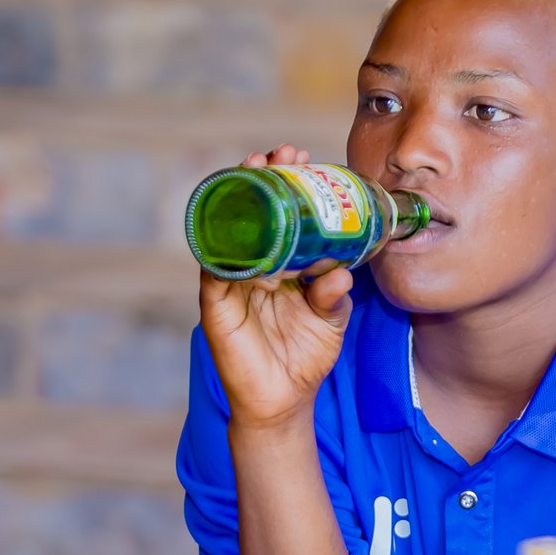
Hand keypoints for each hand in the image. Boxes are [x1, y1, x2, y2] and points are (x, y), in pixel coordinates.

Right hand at [198, 145, 353, 429]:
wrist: (285, 400)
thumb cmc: (305, 354)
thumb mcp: (330, 318)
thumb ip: (335, 295)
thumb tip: (340, 273)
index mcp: (279, 262)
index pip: (278, 213)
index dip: (286, 182)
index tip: (303, 157)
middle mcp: (252, 264)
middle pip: (251, 209)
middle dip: (263, 175)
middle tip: (284, 154)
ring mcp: (231, 281)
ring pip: (229, 228)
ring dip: (240, 195)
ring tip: (257, 167)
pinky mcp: (216, 304)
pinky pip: (215, 268)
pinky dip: (223, 245)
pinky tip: (233, 222)